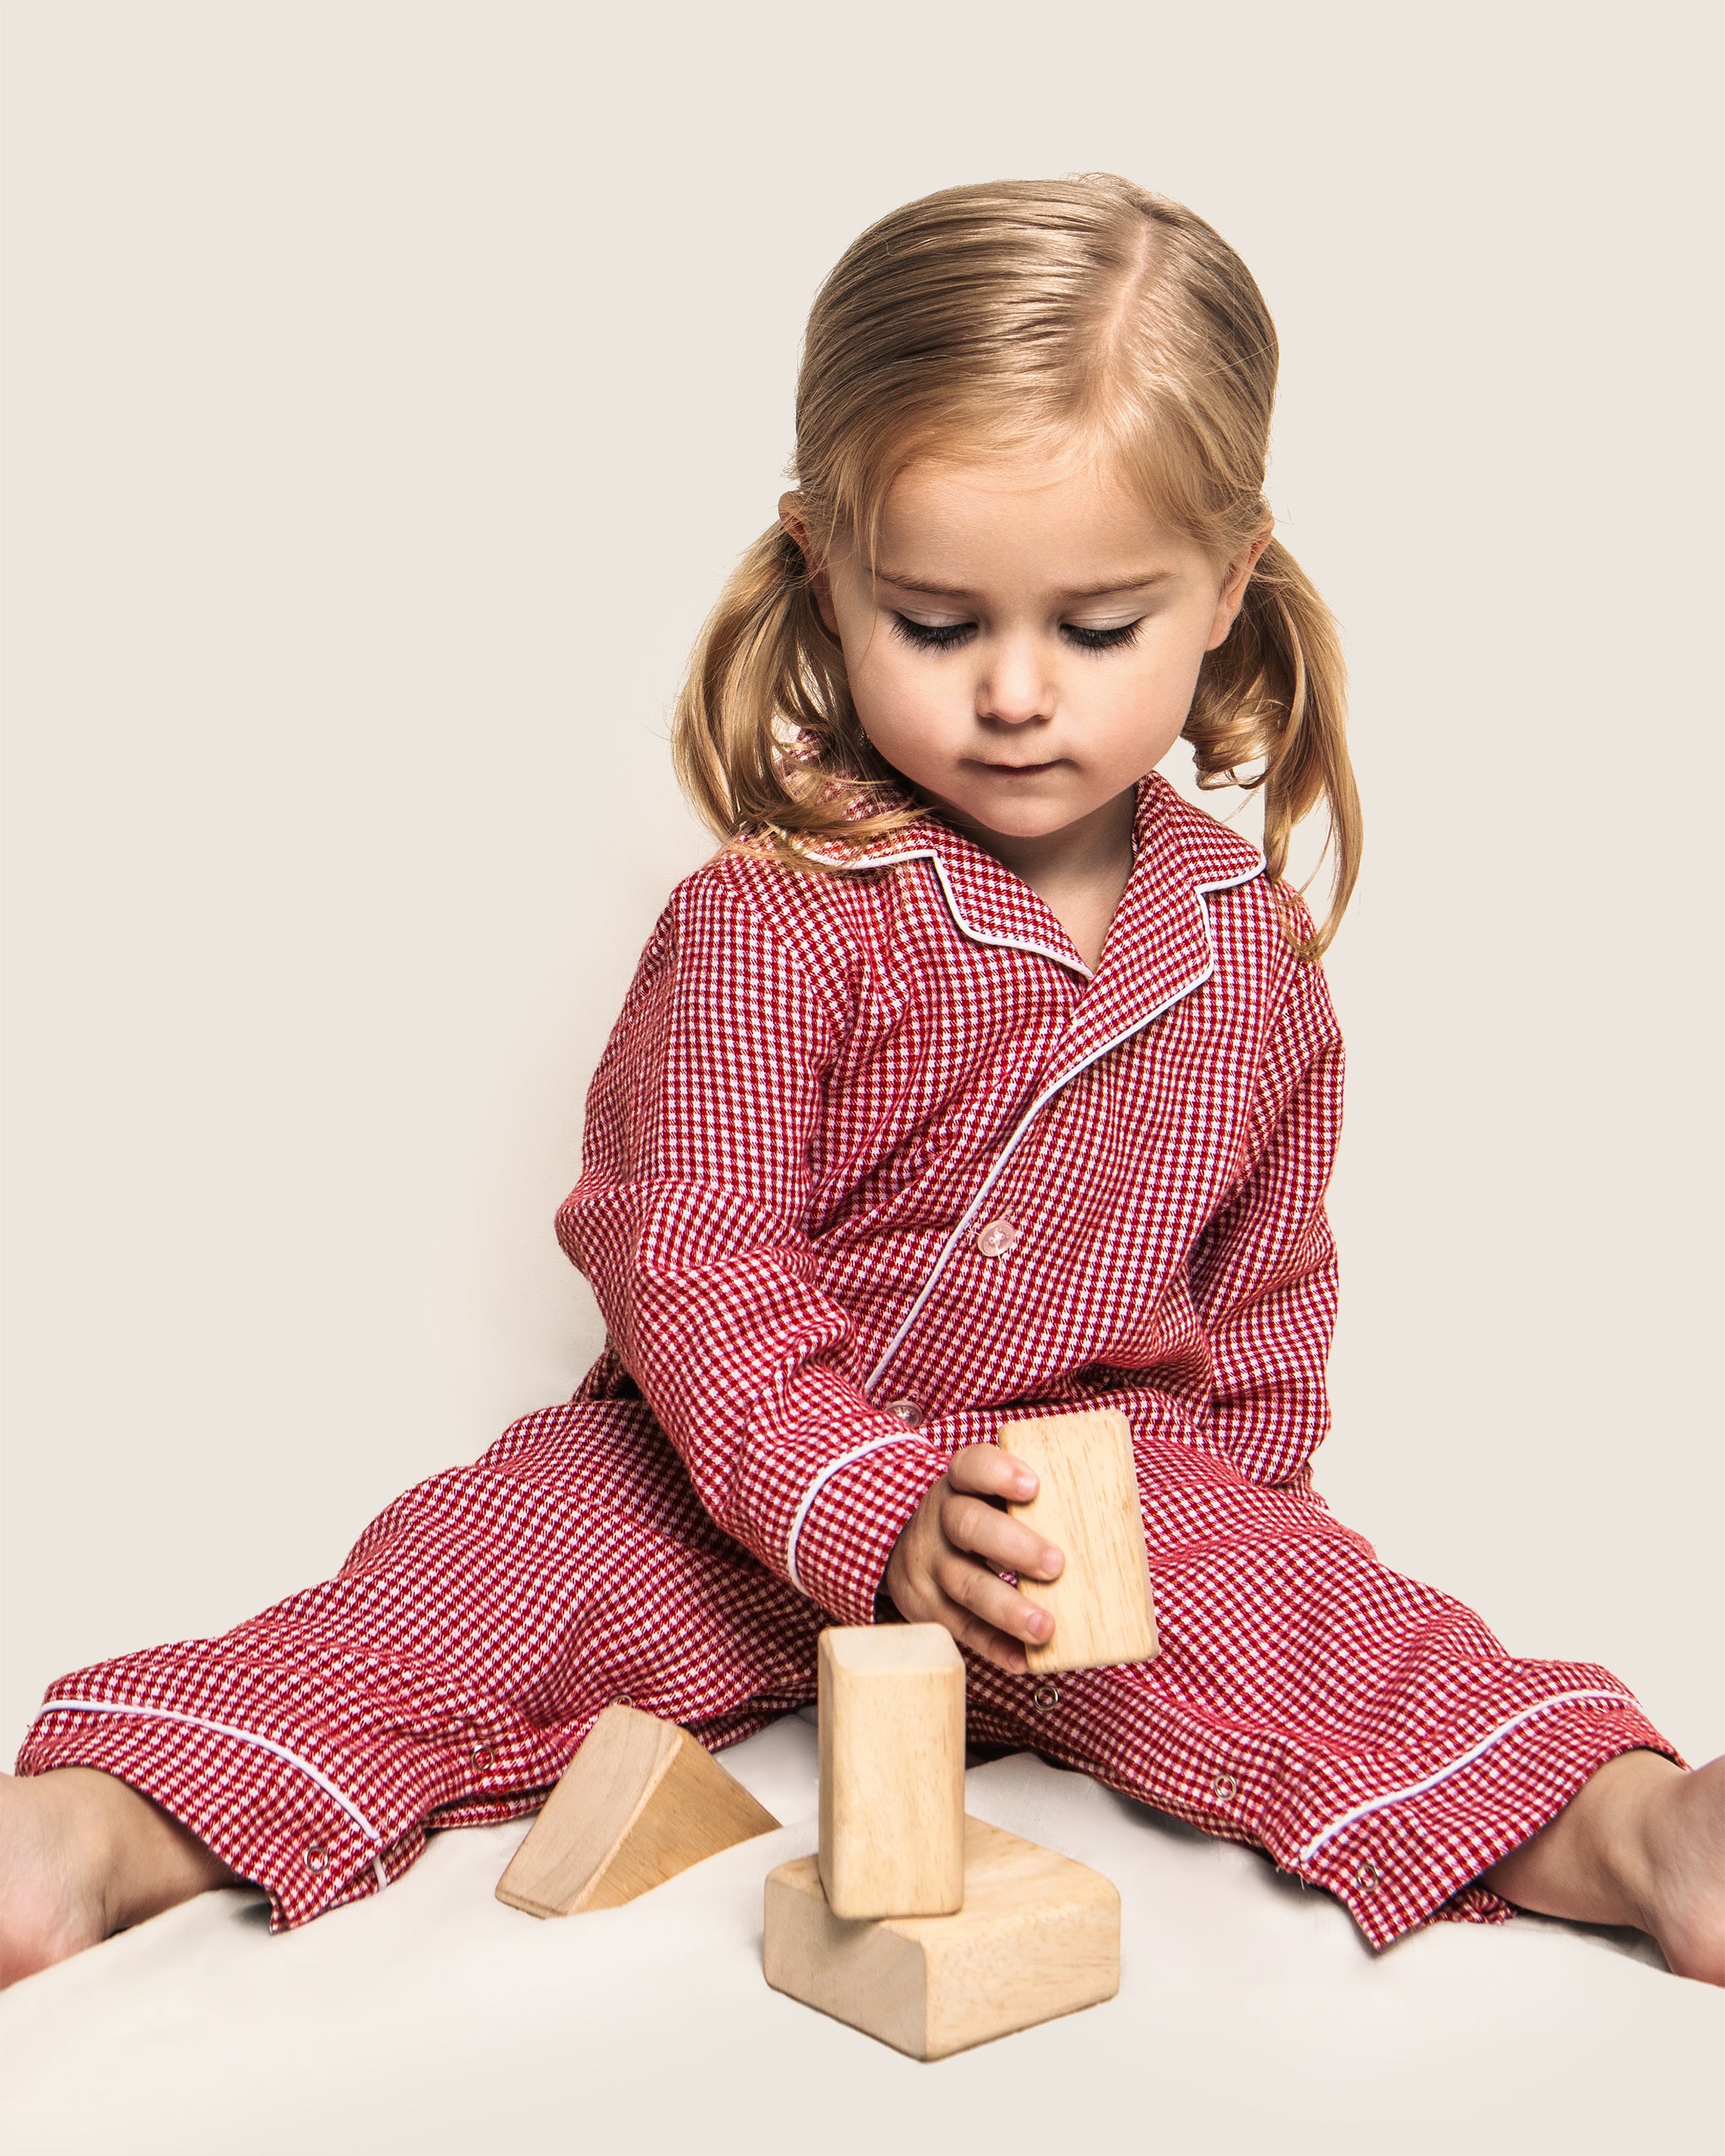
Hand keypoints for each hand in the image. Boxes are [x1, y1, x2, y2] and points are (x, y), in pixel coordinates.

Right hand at [880, 1444, 1063, 1673]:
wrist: (912, 1548)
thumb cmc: (982, 1519)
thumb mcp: (992, 1497)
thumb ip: (1040, 1501)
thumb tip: (1121, 1517)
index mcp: (960, 1484)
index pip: (971, 1466)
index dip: (999, 1473)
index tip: (1033, 1487)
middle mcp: (939, 1520)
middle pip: (969, 1525)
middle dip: (1013, 1546)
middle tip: (1056, 1563)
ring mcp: (928, 1566)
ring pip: (964, 1584)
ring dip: (1007, 1608)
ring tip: (1045, 1627)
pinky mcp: (926, 1607)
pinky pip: (960, 1629)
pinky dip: (994, 1646)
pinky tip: (1023, 1659)